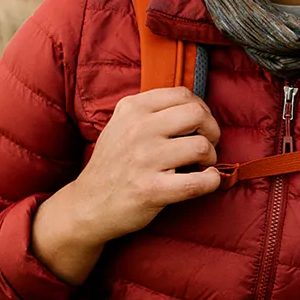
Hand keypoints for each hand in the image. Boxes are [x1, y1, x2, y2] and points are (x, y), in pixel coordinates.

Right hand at [32, 87, 222, 283]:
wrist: (88, 204)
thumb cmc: (113, 164)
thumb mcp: (121, 124)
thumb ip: (150, 110)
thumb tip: (195, 107)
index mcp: (132, 109)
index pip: (183, 94)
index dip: (201, 109)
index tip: (200, 125)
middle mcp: (137, 130)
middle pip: (197, 115)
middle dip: (211, 130)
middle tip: (206, 145)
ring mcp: (144, 159)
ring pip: (201, 147)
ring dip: (211, 157)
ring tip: (201, 165)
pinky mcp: (152, 190)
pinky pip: (198, 182)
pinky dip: (211, 181)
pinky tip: (207, 180)